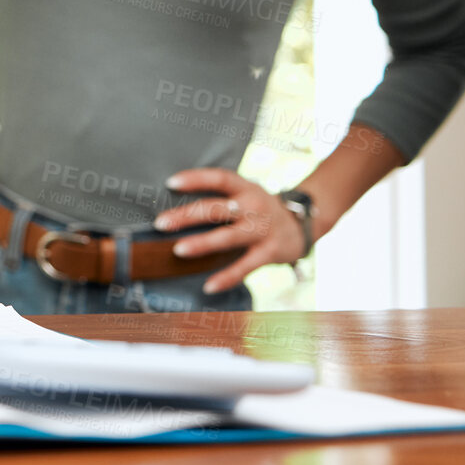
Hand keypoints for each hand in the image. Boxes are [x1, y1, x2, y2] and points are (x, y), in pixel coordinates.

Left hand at [152, 168, 307, 294]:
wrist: (304, 224)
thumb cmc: (261, 208)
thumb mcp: (246, 194)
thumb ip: (222, 197)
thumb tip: (177, 206)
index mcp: (246, 188)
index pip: (220, 178)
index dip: (196, 179)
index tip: (170, 183)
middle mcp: (254, 206)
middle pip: (217, 209)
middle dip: (187, 216)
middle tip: (160, 223)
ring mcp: (263, 229)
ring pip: (228, 237)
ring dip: (202, 244)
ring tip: (177, 250)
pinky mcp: (270, 252)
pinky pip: (245, 266)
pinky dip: (227, 277)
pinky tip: (208, 286)